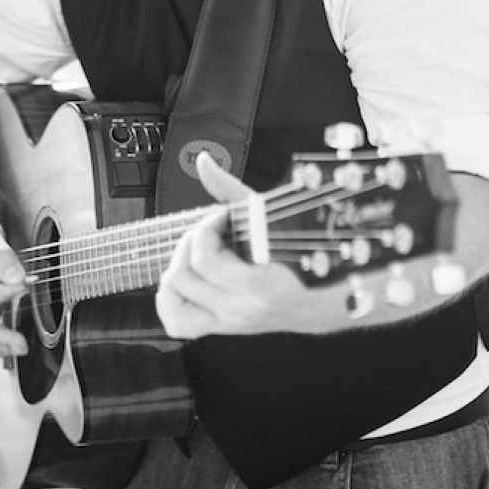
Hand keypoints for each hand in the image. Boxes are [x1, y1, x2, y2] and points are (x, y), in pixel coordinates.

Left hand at [155, 154, 325, 339]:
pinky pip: (178, 321)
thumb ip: (229, 189)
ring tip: (194, 255)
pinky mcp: (220, 326)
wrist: (317, 299)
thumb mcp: (265, 216)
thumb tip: (203, 162)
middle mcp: (237, 310)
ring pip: (173, 301)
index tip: (219, 217)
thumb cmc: (296, 254)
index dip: (205, 229)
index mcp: (255, 287)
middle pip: (183, 277)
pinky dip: (171, 298)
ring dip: (176, 270)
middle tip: (208, 233)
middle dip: (189, 245)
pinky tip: (182, 278)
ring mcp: (227, 322)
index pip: (205, 261)